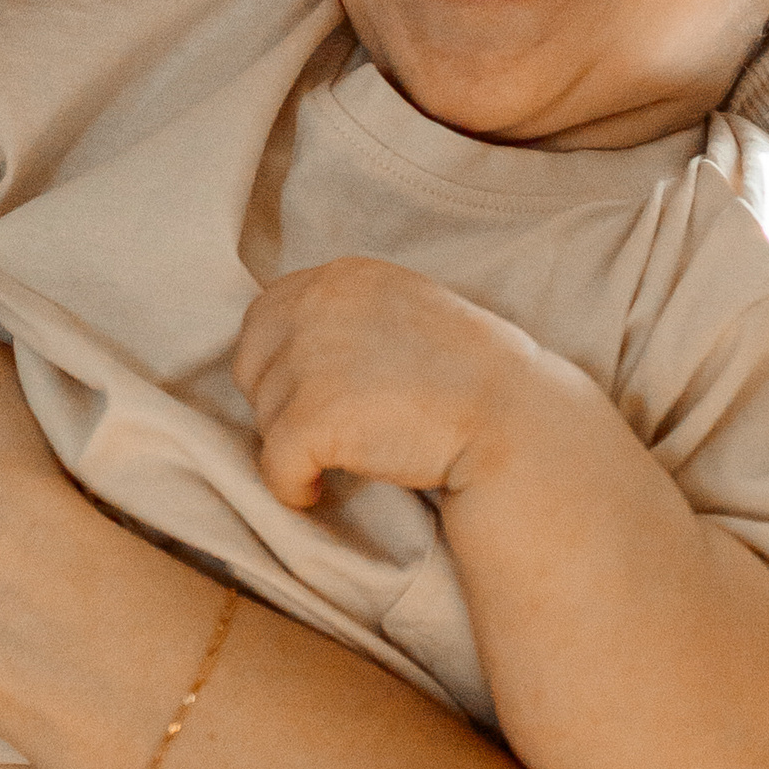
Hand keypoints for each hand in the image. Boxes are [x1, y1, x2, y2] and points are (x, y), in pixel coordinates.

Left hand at [233, 257, 548, 506]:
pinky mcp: (313, 416)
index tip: (315, 398)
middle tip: (333, 431)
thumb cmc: (469, 378)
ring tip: (351, 454)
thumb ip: (344, 316)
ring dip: (295, 445)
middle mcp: (318, 305)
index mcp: (341, 276)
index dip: (280, 367)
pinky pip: (273, 465)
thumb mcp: (402, 312)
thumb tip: (283, 347)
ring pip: (263, 418)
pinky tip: (320, 492)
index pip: (263, 319)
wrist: (515, 422)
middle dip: (280, 404)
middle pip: (253, 367)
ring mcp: (312, 359)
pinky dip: (292, 487)